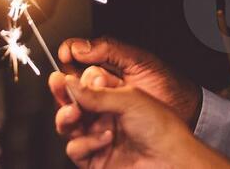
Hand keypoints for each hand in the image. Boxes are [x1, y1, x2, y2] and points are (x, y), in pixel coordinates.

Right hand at [50, 66, 229, 168]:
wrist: (171, 159)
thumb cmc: (162, 126)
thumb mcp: (129, 98)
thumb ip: (96, 92)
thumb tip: (70, 82)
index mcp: (115, 95)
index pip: (86, 81)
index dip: (75, 75)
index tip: (65, 69)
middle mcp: (105, 114)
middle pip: (73, 102)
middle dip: (63, 93)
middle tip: (58, 84)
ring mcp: (98, 137)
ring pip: (68, 125)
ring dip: (67, 116)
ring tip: (74, 112)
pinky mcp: (95, 160)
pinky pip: (76, 148)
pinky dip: (86, 142)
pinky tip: (105, 138)